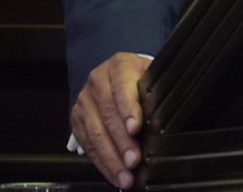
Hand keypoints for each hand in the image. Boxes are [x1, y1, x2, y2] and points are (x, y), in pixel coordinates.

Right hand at [71, 52, 149, 187]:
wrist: (116, 75)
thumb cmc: (140, 78)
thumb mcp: (151, 76)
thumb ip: (155, 92)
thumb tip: (165, 117)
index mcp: (119, 65)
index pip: (122, 86)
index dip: (128, 108)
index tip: (135, 128)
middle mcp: (97, 81)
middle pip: (108, 114)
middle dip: (121, 141)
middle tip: (134, 161)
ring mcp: (84, 101)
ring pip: (95, 133)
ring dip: (111, 158)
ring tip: (125, 176)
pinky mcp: (77, 120)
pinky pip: (88, 145)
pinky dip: (102, 163)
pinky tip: (114, 175)